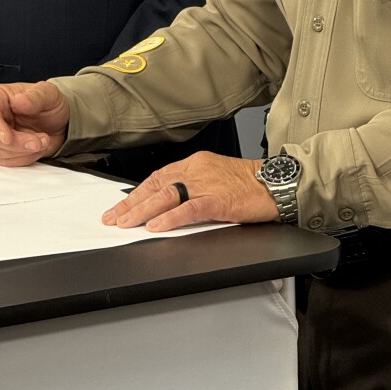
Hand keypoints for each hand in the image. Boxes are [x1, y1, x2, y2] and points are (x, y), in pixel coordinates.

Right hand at [0, 82, 69, 166]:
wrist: (58, 121)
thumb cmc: (49, 103)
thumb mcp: (49, 93)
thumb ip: (35, 96)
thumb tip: (19, 100)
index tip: (8, 138)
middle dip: (18, 143)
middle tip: (40, 141)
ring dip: (25, 151)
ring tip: (44, 140)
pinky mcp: (1, 150)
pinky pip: (7, 161)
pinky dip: (26, 158)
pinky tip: (38, 148)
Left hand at [102, 152, 278, 231]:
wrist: (277, 183)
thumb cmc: (250, 183)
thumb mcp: (215, 177)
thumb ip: (192, 187)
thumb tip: (167, 205)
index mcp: (195, 164)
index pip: (158, 178)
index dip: (136, 193)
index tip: (120, 207)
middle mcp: (197, 171)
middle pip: (156, 186)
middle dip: (131, 204)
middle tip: (113, 219)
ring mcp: (208, 184)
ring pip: (167, 195)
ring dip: (142, 211)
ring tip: (126, 223)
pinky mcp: (220, 200)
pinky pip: (190, 209)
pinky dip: (171, 218)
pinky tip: (156, 226)